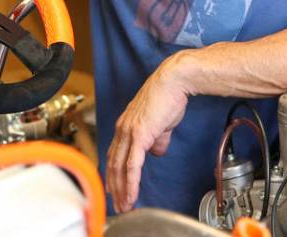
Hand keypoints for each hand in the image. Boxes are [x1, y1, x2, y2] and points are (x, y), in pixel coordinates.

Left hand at [106, 53, 191, 211]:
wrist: (174, 81)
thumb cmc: (169, 96)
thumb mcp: (161, 122)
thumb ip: (157, 138)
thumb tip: (156, 151)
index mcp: (125, 125)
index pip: (114, 153)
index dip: (113, 173)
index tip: (115, 188)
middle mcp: (122, 129)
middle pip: (113, 164)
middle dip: (114, 187)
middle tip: (117, 204)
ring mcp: (129, 132)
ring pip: (119, 168)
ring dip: (121, 189)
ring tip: (124, 205)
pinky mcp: (139, 135)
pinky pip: (132, 165)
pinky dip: (130, 183)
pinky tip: (132, 194)